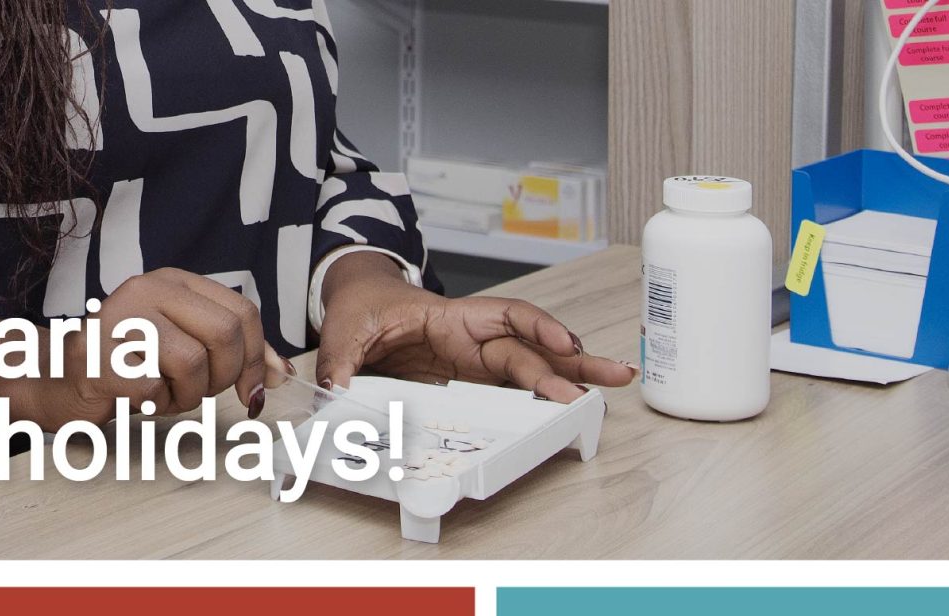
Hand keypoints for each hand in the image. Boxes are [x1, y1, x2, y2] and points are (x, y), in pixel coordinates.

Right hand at [31, 269, 287, 424]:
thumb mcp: (183, 347)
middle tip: (203, 393)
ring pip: (193, 364)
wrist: (56, 380)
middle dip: (225, 377)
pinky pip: (155, 390)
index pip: (241, 311)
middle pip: (224, 334)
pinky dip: (155, 406)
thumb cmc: (126, 367)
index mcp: (171, 282)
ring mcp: (118, 320)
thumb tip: (281, 373)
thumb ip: (232, 352)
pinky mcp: (98, 358)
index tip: (255, 388)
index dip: (258, 357)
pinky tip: (137, 399)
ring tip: (164, 395)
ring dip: (188, 396)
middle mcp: (145, 290)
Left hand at [315, 253, 634, 402]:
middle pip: (531, 348)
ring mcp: (475, 360)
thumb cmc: (361, 308)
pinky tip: (569, 405)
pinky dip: (540, 397)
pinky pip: (510, 388)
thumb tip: (336, 394)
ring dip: (571, 378)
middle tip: (609, 378)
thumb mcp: (343, 331)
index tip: (563, 345)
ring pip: (531, 368)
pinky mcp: (469, 380)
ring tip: (611, 389)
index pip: (506, 316)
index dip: (538, 327)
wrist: (358, 304)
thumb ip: (341, 362)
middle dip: (572, 362)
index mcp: (451, 317)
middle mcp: (473, 339)